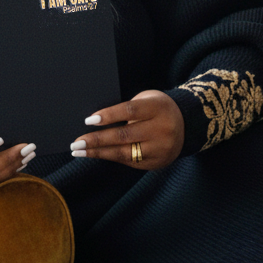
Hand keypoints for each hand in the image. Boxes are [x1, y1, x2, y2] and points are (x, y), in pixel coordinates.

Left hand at [69, 90, 183, 170]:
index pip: (130, 111)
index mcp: (158, 108)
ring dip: (98, 152)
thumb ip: (127, 109)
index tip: (88, 120)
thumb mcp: (147, 100)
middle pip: (124, 135)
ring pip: (124, 153)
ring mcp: (160, 148)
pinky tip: (95, 154)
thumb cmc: (157, 108)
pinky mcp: (156, 162)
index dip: (108, 115)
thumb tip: (95, 120)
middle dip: (96, 140)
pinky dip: (110, 157)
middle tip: (76, 142)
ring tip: (78, 151)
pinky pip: (129, 162)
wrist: (187, 125)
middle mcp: (161, 129)